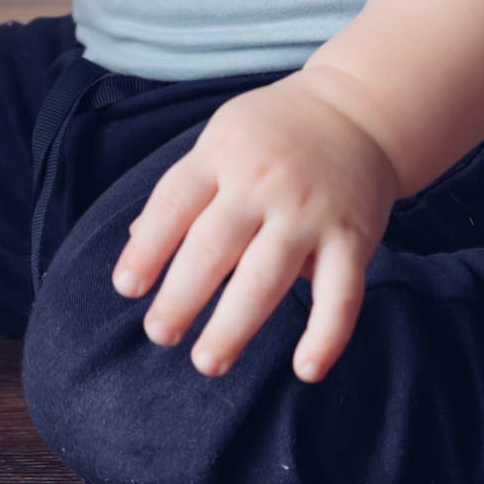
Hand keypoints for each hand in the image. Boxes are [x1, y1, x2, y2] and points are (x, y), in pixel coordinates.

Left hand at [112, 72, 398, 381]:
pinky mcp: (354, 239)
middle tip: (159, 335)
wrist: (356, 113)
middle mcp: (263, 183)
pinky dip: (326, 336)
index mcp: (221, 156)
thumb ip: (185, 190)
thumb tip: (139, 240)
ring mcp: (310, 213)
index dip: (147, 248)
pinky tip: (305, 371)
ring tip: (207, 362)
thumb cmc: (273, 135)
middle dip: (181, 297)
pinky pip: (342, 295)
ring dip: (235, 326)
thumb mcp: (219, 142)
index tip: (127, 288)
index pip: (173, 204)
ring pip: (267, 278)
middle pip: (213, 247)